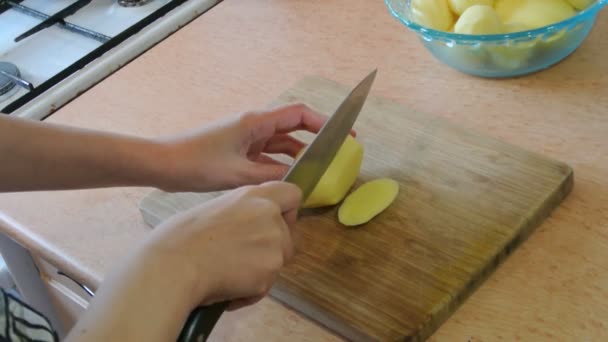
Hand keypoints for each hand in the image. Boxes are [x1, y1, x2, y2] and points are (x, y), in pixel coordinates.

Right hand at [144, 181, 300, 308]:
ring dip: (258, 272)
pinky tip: (225, 288)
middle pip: (288, 236)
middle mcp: (270, 216)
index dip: (287, 212)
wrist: (173, 267)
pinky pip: (264, 286)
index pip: (293, 194)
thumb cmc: (179, 238)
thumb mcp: (215, 209)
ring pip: (277, 263)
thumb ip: (242, 214)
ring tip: (226, 275)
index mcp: (254, 196)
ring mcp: (273, 245)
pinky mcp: (269, 272)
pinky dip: (248, 292)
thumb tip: (247, 228)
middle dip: (271, 250)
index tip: (273, 223)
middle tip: (241, 259)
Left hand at [157, 103, 326, 191]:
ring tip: (319, 171)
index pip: (299, 114)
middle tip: (338, 155)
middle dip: (317, 139)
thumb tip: (300, 181)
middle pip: (294, 127)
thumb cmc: (197, 163)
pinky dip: (282, 165)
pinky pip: (269, 156)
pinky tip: (292, 179)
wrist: (164, 164)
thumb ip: (272, 176)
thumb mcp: (239, 174)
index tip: (345, 135)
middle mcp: (255, 126)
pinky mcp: (240, 151)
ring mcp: (247, 138)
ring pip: (282, 144)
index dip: (324, 122)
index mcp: (256, 122)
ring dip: (299, 155)